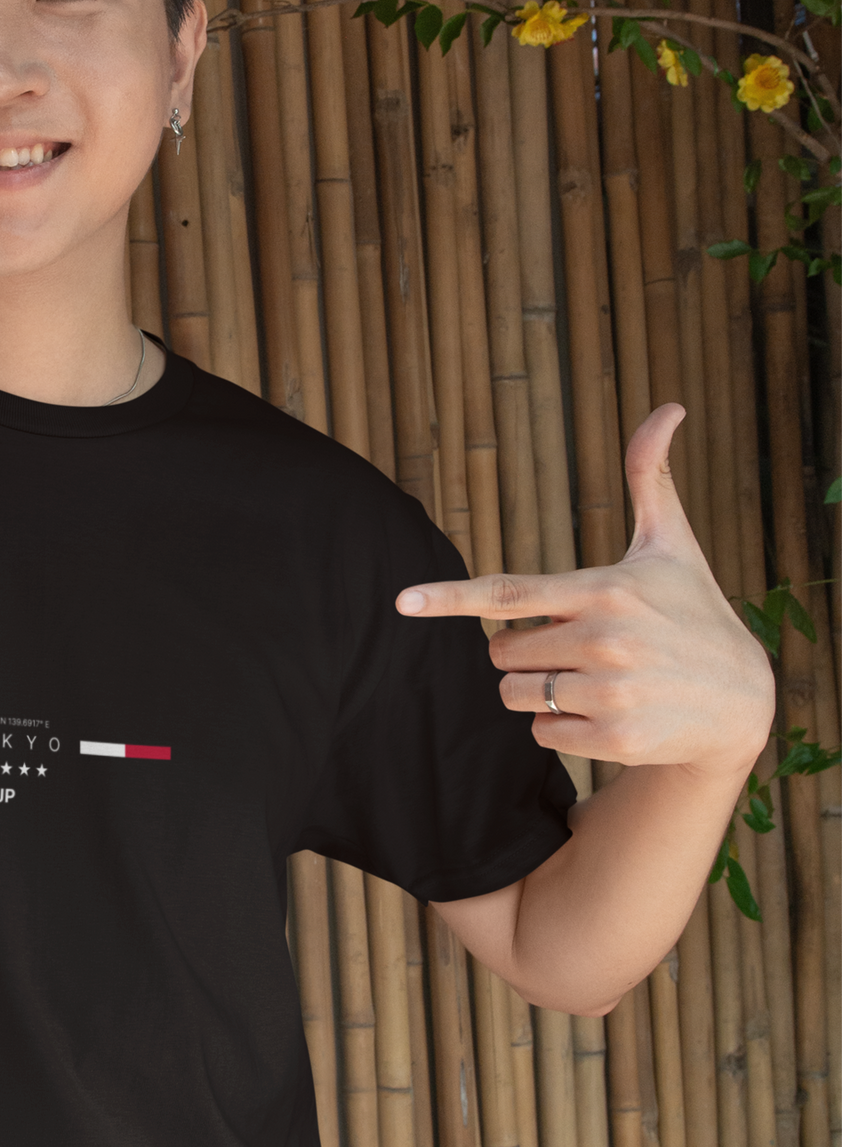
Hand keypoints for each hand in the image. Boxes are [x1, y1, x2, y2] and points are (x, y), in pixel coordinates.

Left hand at [394, 404, 775, 785]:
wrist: (743, 701)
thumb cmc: (695, 612)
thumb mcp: (673, 546)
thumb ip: (650, 479)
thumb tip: (668, 407)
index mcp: (606, 589)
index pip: (510, 594)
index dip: (450, 598)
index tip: (404, 601)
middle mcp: (606, 640)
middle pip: (501, 652)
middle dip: (524, 651)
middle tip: (575, 647)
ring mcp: (610, 693)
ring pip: (515, 695)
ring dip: (539, 690)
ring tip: (595, 680)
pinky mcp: (614, 739)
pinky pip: (541, 734)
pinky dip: (561, 727)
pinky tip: (608, 713)